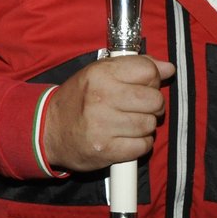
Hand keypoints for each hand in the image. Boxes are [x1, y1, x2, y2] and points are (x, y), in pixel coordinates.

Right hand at [39, 56, 175, 172]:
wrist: (48, 130)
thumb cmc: (78, 100)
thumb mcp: (99, 73)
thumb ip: (134, 67)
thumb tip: (168, 68)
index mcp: (100, 74)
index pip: (148, 71)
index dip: (153, 79)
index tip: (145, 85)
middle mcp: (102, 98)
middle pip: (154, 99)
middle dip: (154, 105)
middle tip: (141, 107)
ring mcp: (103, 125)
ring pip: (150, 124)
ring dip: (146, 126)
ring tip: (131, 124)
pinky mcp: (106, 150)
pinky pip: (143, 146)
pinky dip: (141, 144)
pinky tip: (128, 138)